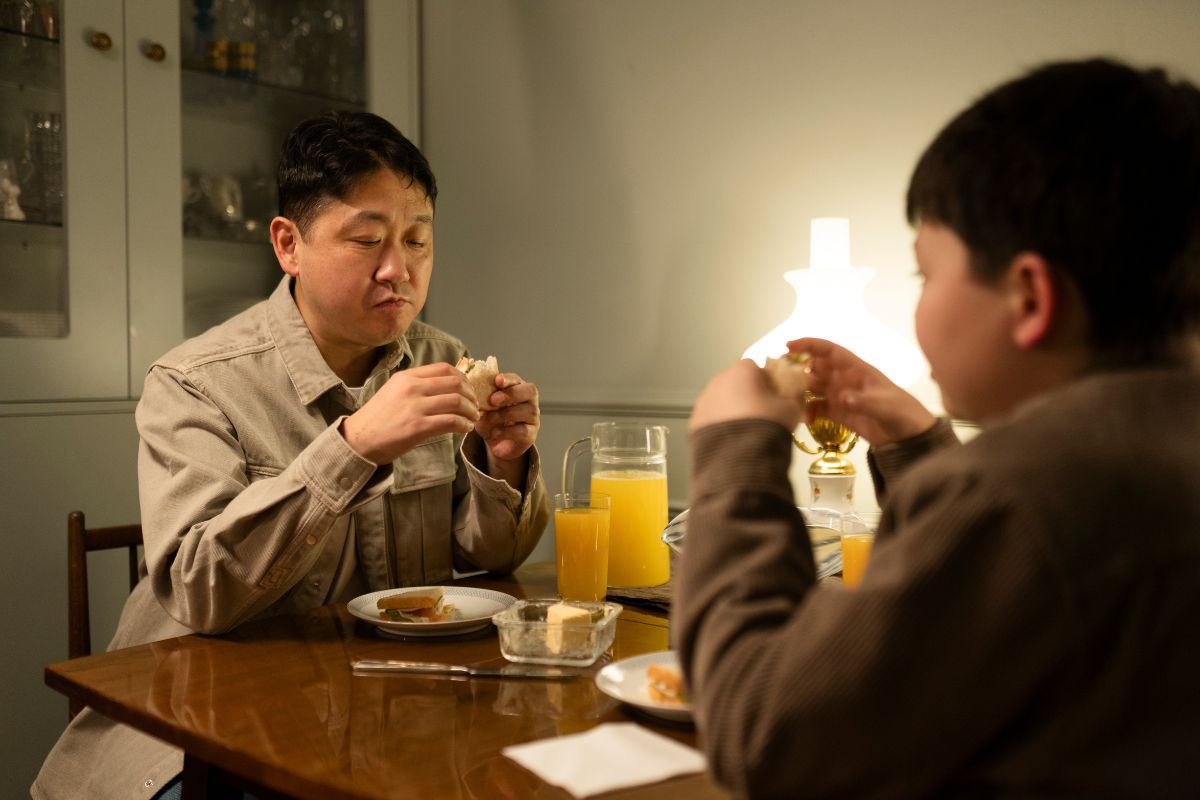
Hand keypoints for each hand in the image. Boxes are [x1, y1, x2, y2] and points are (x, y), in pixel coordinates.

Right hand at [341, 363, 478, 464]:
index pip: (444, 368)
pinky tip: (465, 428)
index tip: (469, 389)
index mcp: (407, 377)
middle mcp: (412, 388)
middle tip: (475, 405)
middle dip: (471, 395)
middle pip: (455, 383)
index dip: (463, 378)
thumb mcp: (394, 392)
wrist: (358, 440)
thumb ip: (417, 386)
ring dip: (471, 410)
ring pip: (457, 401)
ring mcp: (415, 407)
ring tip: (473, 418)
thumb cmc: (378, 419)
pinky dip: (464, 424)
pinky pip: (451, 421)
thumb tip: (445, 386)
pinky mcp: (417, 427)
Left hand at [475, 371, 540, 461]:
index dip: (508, 379)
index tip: (497, 380)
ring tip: (490, 418)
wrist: (496, 443)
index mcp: (518, 389)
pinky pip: (523, 431)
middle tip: (493, 400)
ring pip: (528, 411)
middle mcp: (529, 401)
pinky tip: (495, 432)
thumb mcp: (484, 407)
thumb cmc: (491, 420)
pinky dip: (507, 431)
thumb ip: (482, 396)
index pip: (517, 379)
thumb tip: (470, 388)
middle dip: (511, 394)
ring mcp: (533, 418)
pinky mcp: (531, 435)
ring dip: (506, 413)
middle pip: (530, 391)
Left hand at [690, 359, 805, 432]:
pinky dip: (720, 426)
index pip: (756, 367)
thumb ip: (791, 398)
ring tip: (745, 432)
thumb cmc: (767, 425)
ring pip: (721, 401)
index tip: (774, 397)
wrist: (740, 456)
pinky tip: (731, 441)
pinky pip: (711, 419)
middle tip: (760, 416)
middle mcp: (718, 380)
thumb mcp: (790, 409)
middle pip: (736, 383)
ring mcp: (703, 401)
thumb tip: (791, 399)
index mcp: (742, 370)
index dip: (767, 381)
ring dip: (731, 411)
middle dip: (747, 396)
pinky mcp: (694, 422)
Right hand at [789, 338, 934, 446]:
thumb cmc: (902, 413)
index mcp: (856, 369)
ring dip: (800, 391)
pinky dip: (808, 411)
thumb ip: (863, 402)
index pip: (829, 351)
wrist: (909, 437)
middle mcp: (845, 379)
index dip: (810, 345)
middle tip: (780, 377)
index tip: (789, 346)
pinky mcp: (838, 413)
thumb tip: (841, 398)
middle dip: (797, 368)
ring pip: (813, 387)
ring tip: (787, 400)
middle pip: (815, 367)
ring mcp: (840, 396)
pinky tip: (804, 420)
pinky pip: (817, 408)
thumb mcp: (885, 406)